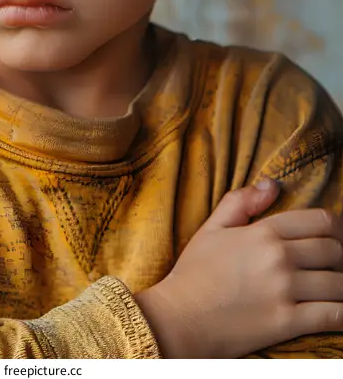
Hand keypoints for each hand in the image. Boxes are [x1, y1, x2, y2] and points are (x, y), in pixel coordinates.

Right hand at [136, 180, 342, 357]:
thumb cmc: (194, 273)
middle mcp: (278, 257)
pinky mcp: (287, 322)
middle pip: (335, 251)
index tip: (340, 236)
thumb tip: (272, 185)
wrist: (180, 317)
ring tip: (335, 288)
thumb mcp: (212, 228)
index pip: (320, 221)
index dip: (338, 227)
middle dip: (342, 256)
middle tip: (336, 264)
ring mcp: (284, 290)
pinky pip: (333, 315)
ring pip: (339, 284)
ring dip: (342, 285)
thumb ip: (241, 201)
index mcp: (263, 232)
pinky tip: (339, 311)